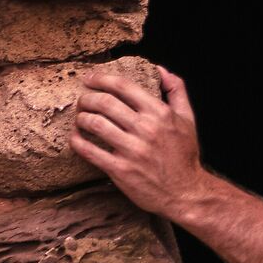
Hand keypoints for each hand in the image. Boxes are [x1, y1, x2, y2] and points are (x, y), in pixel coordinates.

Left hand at [73, 68, 207, 223]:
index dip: (102, 79)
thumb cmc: (184, 155)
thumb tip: (161, 70)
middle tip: (82, 100)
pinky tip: (75, 138)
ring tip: (80, 118)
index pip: (124, 86)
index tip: (90, 78)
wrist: (184, 192)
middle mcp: (146, 129)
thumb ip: (176, 90)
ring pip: (95, 124)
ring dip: (81, 118)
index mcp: (160, 113)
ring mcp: (132, 150)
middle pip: (105, 103)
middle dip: (87, 98)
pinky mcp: (120, 170)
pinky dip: (77, 142)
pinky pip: (90, 151)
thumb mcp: (188, 119)